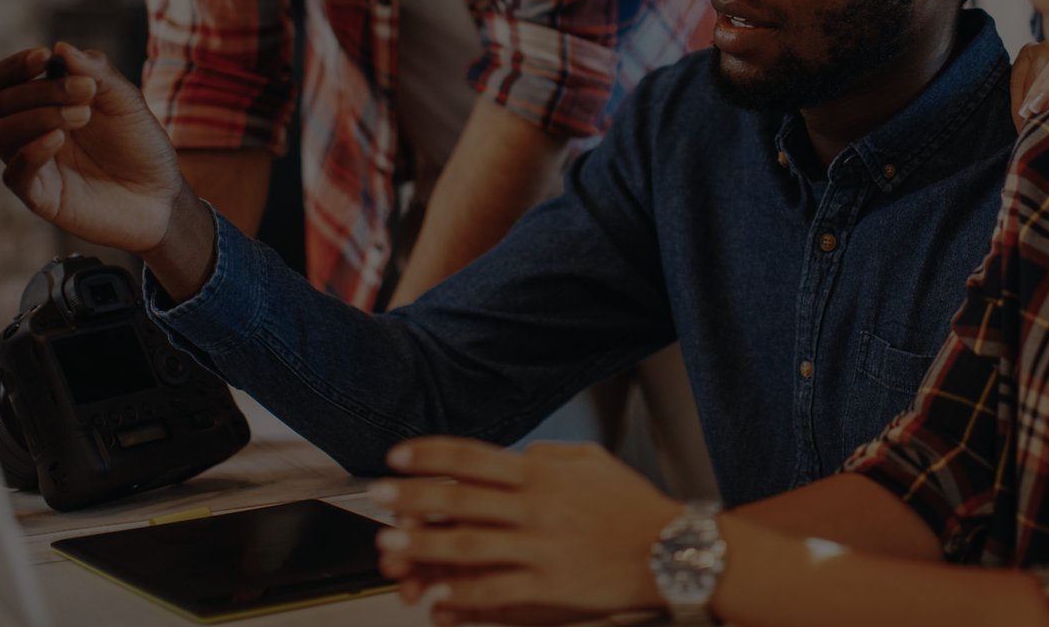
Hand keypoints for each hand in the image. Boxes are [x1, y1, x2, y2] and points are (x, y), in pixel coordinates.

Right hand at [0, 43, 184, 254]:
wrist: (162, 196)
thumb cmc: (141, 146)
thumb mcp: (126, 102)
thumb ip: (97, 73)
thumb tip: (60, 47)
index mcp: (46, 104)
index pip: (4, 80)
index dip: (16, 65)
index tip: (44, 56)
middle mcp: (32, 132)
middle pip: (5, 101)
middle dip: (42, 90)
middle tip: (86, 92)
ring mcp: (34, 164)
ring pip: (0, 132)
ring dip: (38, 116)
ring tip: (82, 115)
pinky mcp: (40, 196)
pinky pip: (14, 173)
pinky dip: (30, 152)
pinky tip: (57, 139)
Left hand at [371, 437, 683, 625]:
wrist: (671, 550)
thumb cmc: (634, 506)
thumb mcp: (594, 461)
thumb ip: (550, 456)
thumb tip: (517, 456)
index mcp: (542, 475)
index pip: (472, 458)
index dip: (430, 455)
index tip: (400, 456)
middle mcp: (535, 508)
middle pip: (458, 499)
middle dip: (410, 496)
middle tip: (378, 495)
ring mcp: (539, 549)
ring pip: (466, 545)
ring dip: (422, 544)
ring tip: (390, 544)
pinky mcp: (547, 587)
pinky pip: (493, 591)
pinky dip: (460, 593)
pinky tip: (435, 594)